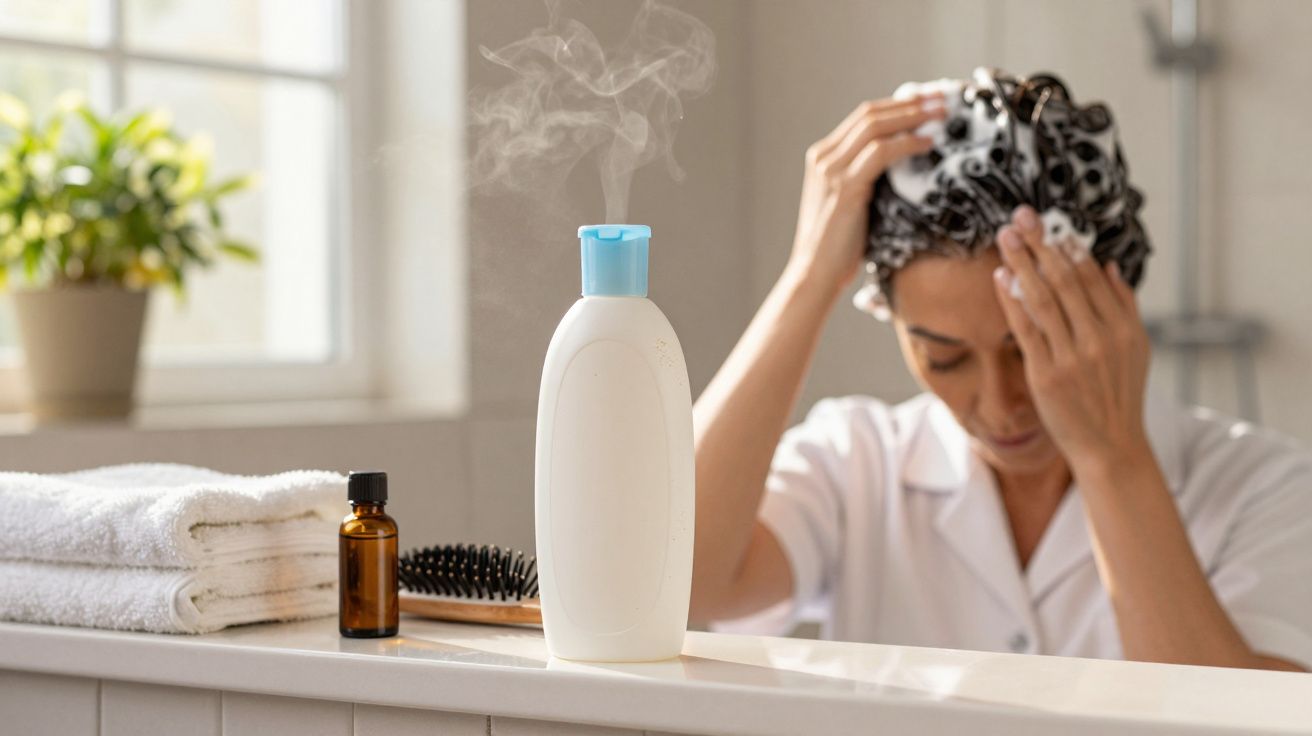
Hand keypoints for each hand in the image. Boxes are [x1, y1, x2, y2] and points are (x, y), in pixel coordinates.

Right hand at [787, 94, 943, 293]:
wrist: (816, 274)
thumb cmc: (839, 246)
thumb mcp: (853, 203)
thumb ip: (868, 178)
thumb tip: (905, 163)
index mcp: (823, 157)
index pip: (863, 117)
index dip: (898, 105)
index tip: (929, 100)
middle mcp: (824, 158)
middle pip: (870, 114)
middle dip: (910, 103)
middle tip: (943, 98)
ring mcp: (831, 170)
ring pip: (875, 126)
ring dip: (913, 116)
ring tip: (942, 114)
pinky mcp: (844, 187)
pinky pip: (880, 153)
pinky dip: (907, 143)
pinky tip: (928, 143)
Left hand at [992, 205, 1152, 472]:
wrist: (1110, 446)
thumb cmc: (1118, 395)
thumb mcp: (1136, 349)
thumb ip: (1123, 306)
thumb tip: (1108, 264)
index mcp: (1124, 328)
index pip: (1093, 277)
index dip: (1069, 248)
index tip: (1051, 226)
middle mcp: (1100, 338)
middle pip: (1066, 280)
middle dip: (1041, 245)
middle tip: (1020, 219)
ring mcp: (1072, 356)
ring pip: (1043, 298)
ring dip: (1022, 263)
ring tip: (1005, 238)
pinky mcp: (1046, 374)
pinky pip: (1025, 328)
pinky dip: (1011, 299)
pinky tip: (999, 277)